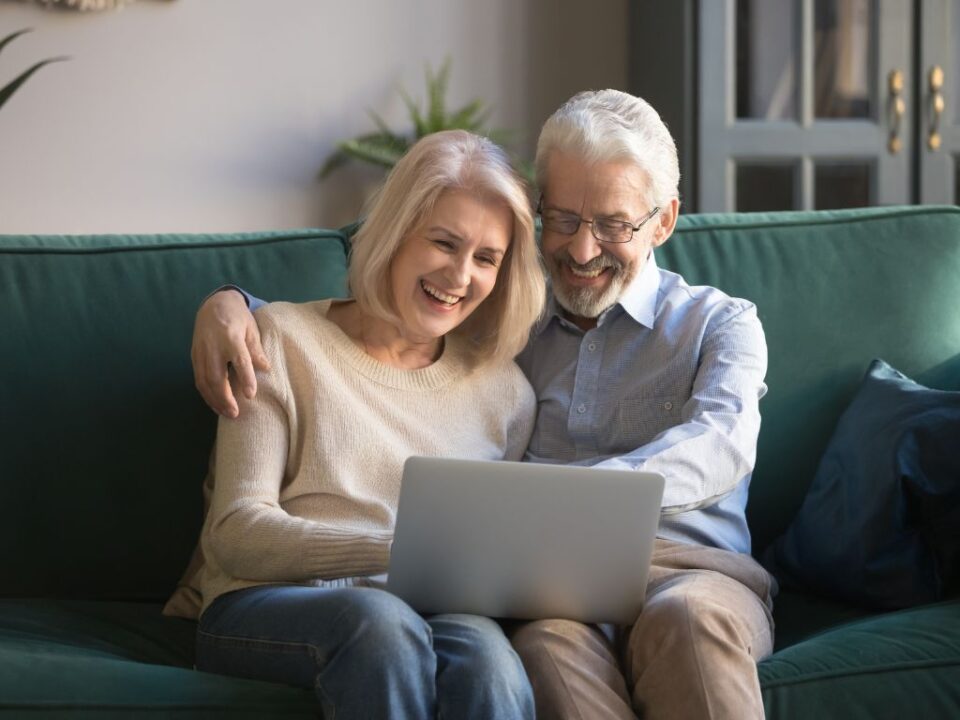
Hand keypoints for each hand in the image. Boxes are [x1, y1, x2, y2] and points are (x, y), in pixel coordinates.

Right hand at [191, 289, 269, 417]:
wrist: (213, 304)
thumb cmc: (237, 317)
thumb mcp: (251, 329)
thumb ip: (256, 349)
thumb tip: (266, 369)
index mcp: (231, 337)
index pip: (239, 360)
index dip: (245, 378)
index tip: (250, 395)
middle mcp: (213, 346)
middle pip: (216, 376)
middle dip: (225, 397)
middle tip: (235, 413)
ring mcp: (201, 351)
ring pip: (204, 381)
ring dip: (214, 400)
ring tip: (226, 413)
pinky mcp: (194, 356)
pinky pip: (198, 379)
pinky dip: (206, 394)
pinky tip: (215, 404)